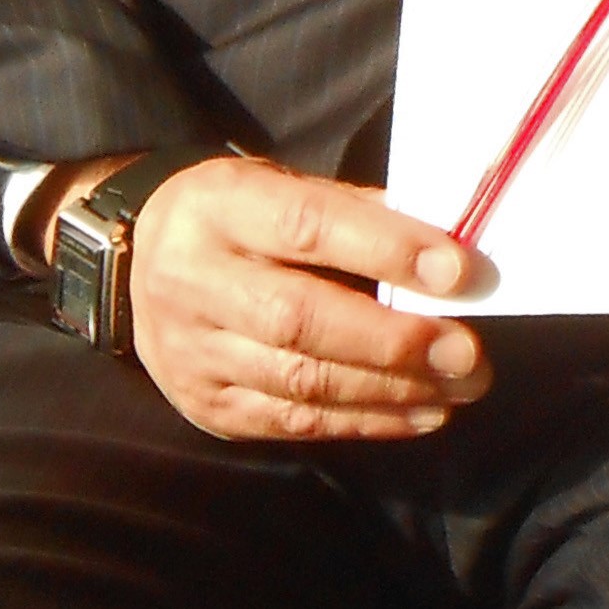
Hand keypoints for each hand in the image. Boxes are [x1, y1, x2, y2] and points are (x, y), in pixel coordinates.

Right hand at [108, 156, 490, 442]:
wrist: (143, 257)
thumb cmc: (243, 216)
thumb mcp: (285, 186)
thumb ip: (359, 212)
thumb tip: (451, 244)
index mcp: (220, 207)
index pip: (308, 227)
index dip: (386, 250)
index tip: (458, 271)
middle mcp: (193, 281)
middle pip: (299, 319)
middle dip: (393, 341)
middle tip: (466, 351)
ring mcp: (192, 352)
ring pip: (298, 380)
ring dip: (390, 390)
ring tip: (458, 387)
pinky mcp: (205, 404)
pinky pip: (290, 422)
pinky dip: (363, 421)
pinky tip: (419, 414)